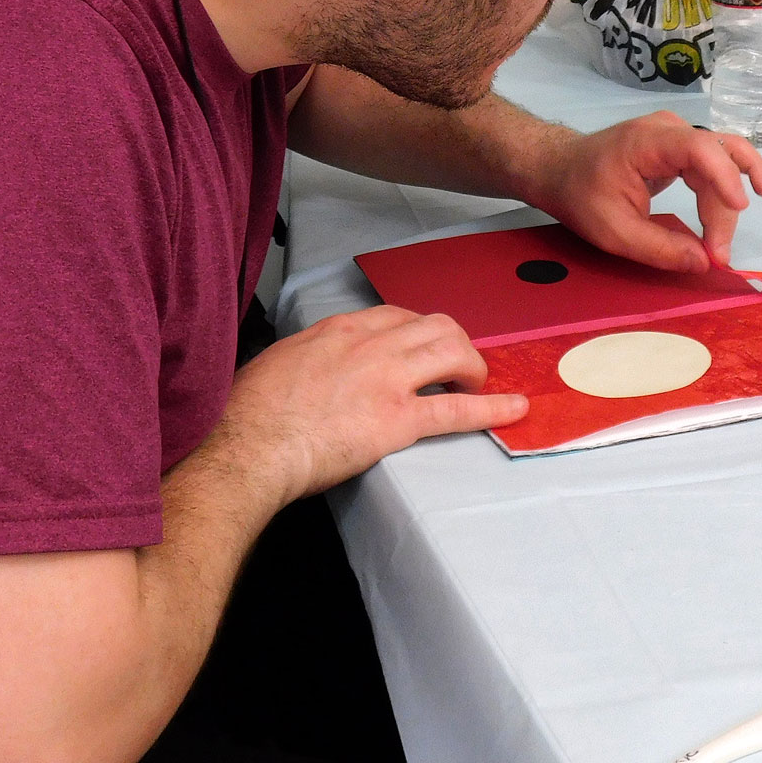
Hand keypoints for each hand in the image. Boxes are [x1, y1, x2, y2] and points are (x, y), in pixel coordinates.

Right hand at [202, 306, 526, 504]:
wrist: (248, 447)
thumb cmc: (249, 415)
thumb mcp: (277, 363)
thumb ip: (307, 358)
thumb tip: (310, 370)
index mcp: (337, 330)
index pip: (396, 315)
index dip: (420, 331)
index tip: (425, 346)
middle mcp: (368, 344)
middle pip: (434, 325)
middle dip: (456, 344)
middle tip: (459, 368)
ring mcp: (386, 378)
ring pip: (453, 352)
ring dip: (474, 367)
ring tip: (478, 385)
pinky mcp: (397, 419)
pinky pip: (457, 410)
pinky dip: (492, 408)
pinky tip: (513, 410)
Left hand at [526, 110, 761, 272]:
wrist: (559, 169)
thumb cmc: (581, 195)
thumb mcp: (614, 232)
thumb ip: (660, 249)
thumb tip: (704, 263)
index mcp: (646, 142)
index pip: (699, 147)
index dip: (724, 174)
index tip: (740, 205)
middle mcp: (668, 129)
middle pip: (717, 158)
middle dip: (725, 206)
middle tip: (718, 253)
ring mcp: (675, 134)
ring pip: (722, 159)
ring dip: (731, 198)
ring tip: (730, 236)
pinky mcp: (678, 146)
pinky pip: (712, 162)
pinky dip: (724, 188)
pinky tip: (740, 203)